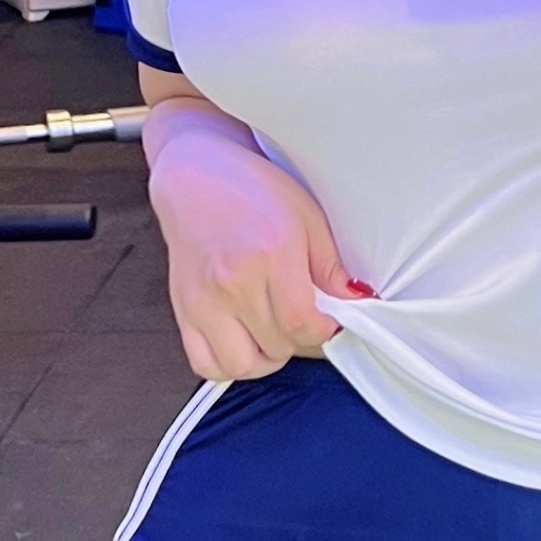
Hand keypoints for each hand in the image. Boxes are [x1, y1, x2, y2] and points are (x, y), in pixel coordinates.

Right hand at [146, 110, 367, 381]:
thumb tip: (357, 301)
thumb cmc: (253, 190)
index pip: (302, 324)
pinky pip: (204, 364)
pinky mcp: (182, 309)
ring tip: (273, 333)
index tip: (327, 320)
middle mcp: (234, 281)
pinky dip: (227, 364)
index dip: (323, 332)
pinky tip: (243, 341)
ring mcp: (203, 299)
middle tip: (302, 318)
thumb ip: (331, 265)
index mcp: (271, 254)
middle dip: (299, 339)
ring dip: (265, 359)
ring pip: (242, 365)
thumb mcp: (307, 216)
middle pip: (277, 346)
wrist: (196, 175)